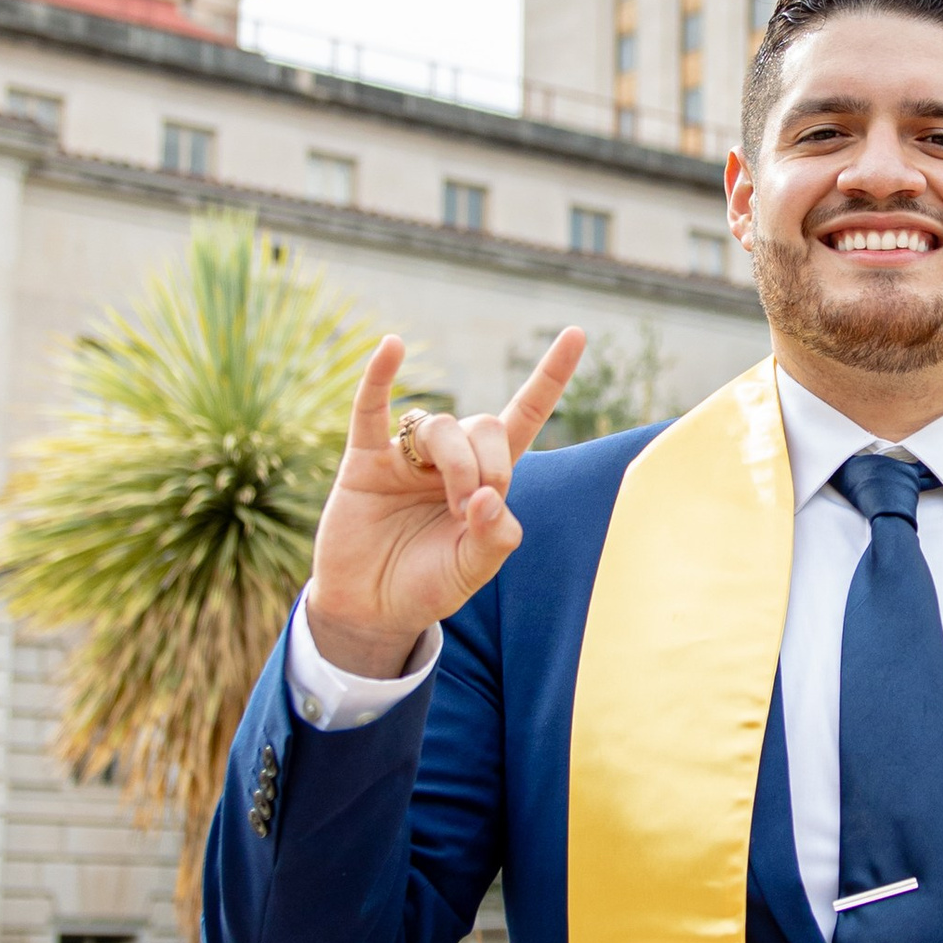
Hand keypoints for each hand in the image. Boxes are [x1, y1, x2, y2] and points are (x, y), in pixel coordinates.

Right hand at [305, 330, 584, 675]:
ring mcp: (406, 457)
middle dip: (489, 465)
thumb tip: (490, 495)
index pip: (524, 417)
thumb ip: (494, 538)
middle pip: (483, 426)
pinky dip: (378, 378)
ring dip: (456, 462)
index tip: (577, 333)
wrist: (369, 610)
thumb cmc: (426, 585)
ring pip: (439, 427)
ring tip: (454, 506)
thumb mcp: (473, 570)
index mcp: (485, 478)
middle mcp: (448, 458)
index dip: (549, 378)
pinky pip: (371, 410)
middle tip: (474, 511)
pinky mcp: (365, 462)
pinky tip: (390, 347)